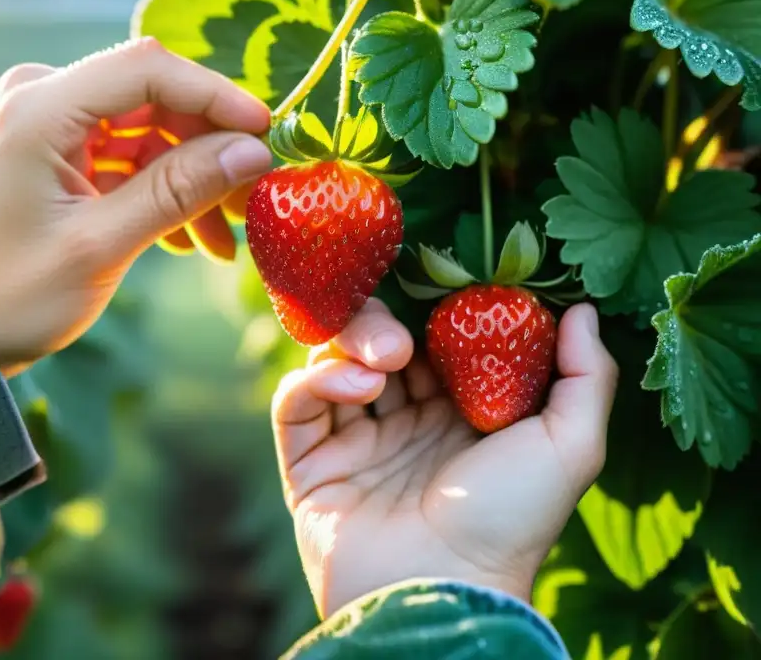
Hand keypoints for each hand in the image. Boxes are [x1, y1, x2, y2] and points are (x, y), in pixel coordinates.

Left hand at [0, 39, 272, 376]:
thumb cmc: (13, 295)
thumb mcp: (102, 245)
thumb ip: (179, 191)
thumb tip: (254, 151)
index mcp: (39, 108)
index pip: (147, 68)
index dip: (216, 95)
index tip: (268, 134)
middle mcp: (42, 99)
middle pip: (154, 98)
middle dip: (210, 149)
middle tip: (255, 201)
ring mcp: (49, 125)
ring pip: (150, 131)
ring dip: (191, 180)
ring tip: (222, 241)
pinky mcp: (58, 153)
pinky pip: (129, 156)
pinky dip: (163, 192)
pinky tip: (186, 239)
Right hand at [272, 299, 617, 617]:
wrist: (440, 588)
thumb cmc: (509, 521)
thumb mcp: (569, 447)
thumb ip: (584, 375)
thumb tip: (581, 310)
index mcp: (459, 417)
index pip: (435, 340)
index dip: (433, 310)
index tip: (441, 291)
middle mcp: (405, 425)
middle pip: (377, 344)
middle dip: (382, 323)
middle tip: (399, 339)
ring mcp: (354, 444)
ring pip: (332, 361)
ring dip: (350, 344)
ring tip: (382, 362)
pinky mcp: (309, 464)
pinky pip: (295, 403)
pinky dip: (315, 380)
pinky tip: (354, 387)